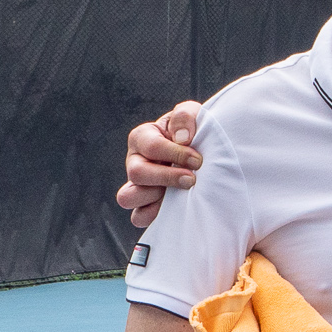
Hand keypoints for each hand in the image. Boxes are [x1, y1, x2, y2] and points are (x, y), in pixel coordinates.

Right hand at [117, 104, 203, 228]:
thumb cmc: (193, 133)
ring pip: (128, 197)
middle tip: (191, 179)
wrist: (203, 154)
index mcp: (142, 137)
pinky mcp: (146, 205)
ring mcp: (137, 185)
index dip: (176, 154)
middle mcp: (135, 162)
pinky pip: (138, 217)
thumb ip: (185, 117)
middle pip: (136, 173)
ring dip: (156, 198)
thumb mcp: (192, 115)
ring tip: (180, 193)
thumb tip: (182, 138)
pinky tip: (177, 207)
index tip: (198, 160)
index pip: (152, 147)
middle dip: (167, 177)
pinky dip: (155, 215)